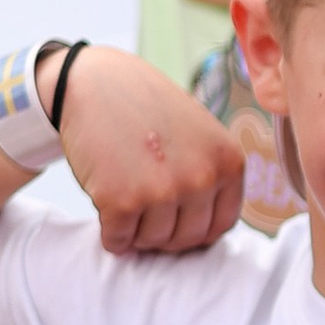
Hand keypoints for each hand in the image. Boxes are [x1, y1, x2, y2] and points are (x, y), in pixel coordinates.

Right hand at [57, 47, 247, 253]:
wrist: (95, 82)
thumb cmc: (147, 108)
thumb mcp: (200, 134)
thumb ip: (210, 176)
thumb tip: (207, 233)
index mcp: (229, 163)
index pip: (220, 226)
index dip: (194, 230)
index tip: (175, 221)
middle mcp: (202, 178)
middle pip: (186, 239)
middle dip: (164, 233)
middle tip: (145, 212)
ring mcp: (163, 190)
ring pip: (152, 242)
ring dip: (136, 232)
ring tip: (127, 201)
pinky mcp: (121, 200)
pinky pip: (118, 240)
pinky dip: (111, 234)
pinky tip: (107, 208)